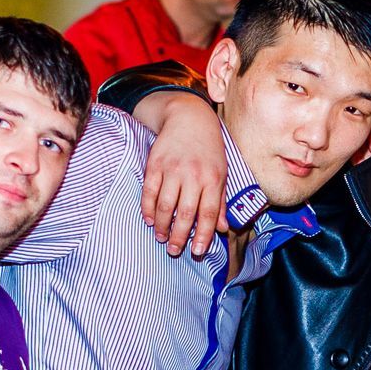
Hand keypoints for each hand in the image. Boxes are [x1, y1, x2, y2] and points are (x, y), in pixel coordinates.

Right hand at [138, 93, 228, 257]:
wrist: (189, 118)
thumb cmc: (209, 150)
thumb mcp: (222, 173)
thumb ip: (221, 202)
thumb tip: (222, 228)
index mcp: (213, 179)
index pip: (208, 212)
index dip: (203, 235)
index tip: (198, 251)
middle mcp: (193, 175)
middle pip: (185, 212)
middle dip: (180, 236)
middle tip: (175, 250)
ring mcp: (173, 169)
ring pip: (166, 205)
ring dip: (162, 226)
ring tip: (162, 238)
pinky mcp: (155, 164)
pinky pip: (149, 191)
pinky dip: (148, 208)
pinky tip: (150, 220)